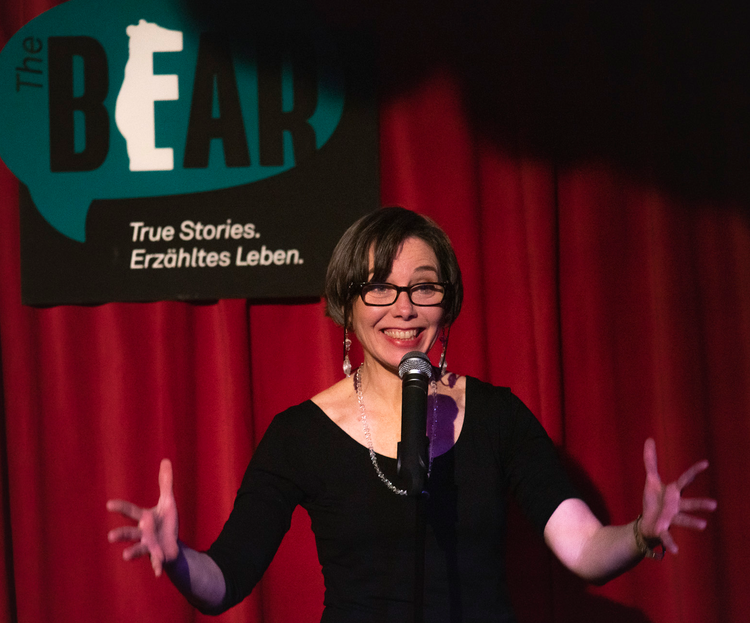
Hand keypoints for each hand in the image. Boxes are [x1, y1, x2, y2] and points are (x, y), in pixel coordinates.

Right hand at [107, 458, 179, 576]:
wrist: (172, 546)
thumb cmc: (166, 523)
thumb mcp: (168, 501)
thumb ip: (165, 483)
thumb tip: (166, 460)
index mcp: (144, 518)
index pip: (130, 511)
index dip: (120, 507)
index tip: (109, 504)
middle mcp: (143, 533)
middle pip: (129, 532)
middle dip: (121, 534)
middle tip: (111, 537)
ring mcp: (149, 546)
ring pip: (138, 549)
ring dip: (132, 552)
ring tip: (125, 556)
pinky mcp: (158, 557)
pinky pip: (157, 562)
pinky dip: (156, 566)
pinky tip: (157, 573)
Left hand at [640, 438, 716, 553]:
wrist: (648, 523)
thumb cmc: (654, 501)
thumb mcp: (650, 479)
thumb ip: (650, 461)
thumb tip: (649, 439)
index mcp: (674, 492)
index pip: (686, 480)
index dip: (694, 471)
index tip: (705, 463)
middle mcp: (676, 506)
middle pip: (689, 504)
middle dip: (700, 504)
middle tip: (714, 505)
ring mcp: (671, 519)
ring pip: (683, 520)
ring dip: (692, 522)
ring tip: (703, 525)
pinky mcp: (662, 530)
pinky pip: (668, 537)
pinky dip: (671, 544)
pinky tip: (676, 551)